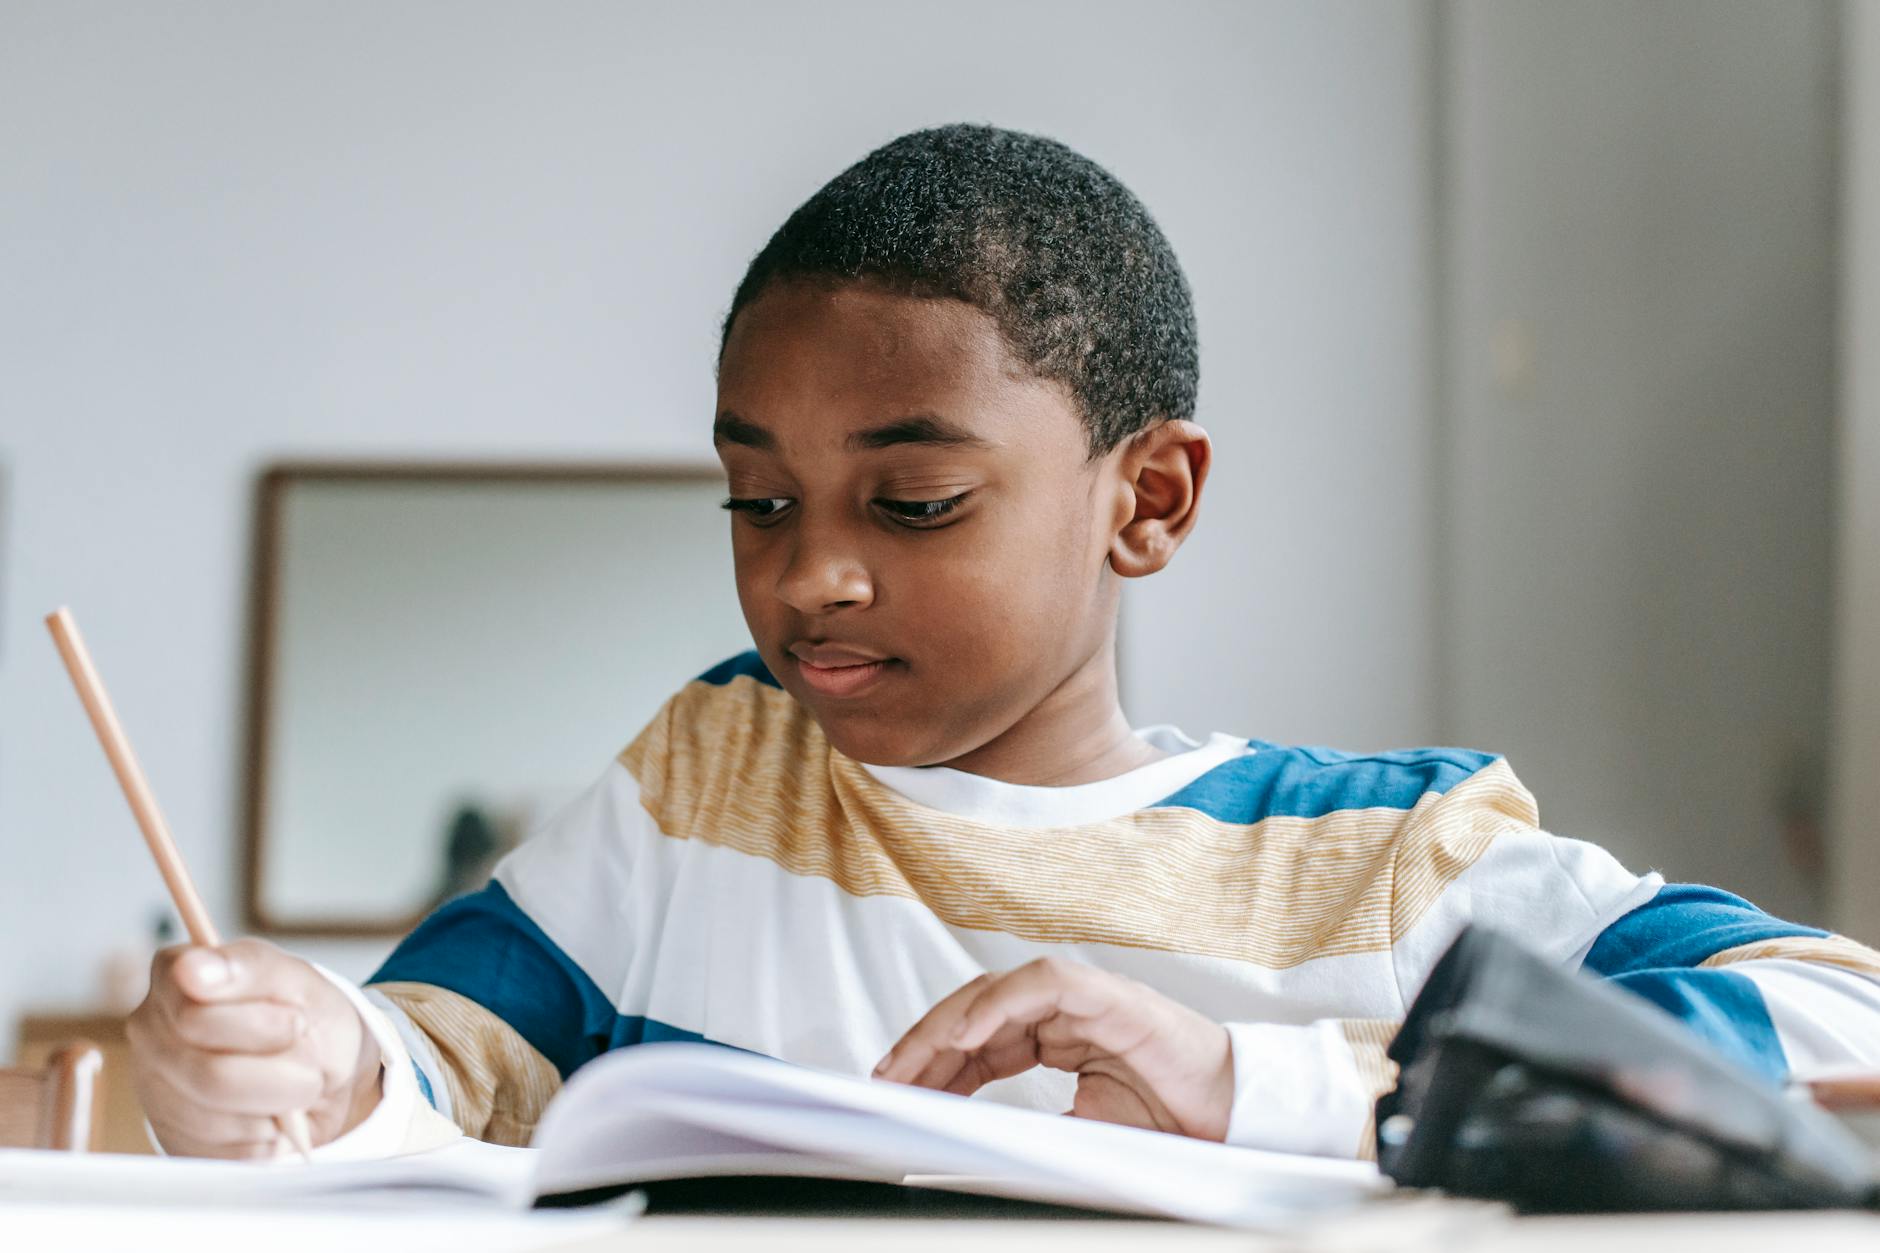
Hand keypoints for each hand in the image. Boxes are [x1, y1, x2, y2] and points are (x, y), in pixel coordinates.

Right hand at [126, 939, 381, 1157]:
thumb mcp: (298, 981)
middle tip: (307, 1056)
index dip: (262, 1026)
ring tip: (294, 1082)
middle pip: (210, 1076)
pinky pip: (225, 1153)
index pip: (195, 1018)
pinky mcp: (173, 1139)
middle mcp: (150, 1033)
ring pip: (219, 1120)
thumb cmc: (306, 1015)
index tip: (297, 1021)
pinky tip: (274, 1110)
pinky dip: (268, 1136)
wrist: (323, 1068)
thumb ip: (248, 967)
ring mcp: (154, 1089)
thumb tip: (192, 968)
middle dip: (282, 1071)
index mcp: (174, 977)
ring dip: (279, 1105)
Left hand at [872, 957, 1234, 1140]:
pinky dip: (999, 1005)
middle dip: (927, 1042)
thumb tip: (972, 1155)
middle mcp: (1063, 1011)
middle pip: (977, 1010)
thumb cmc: (1167, 1124)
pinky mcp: (1108, 995)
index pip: (979, 1039)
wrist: (1232, 1119)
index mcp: (1055, 1037)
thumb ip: (1031, 1133)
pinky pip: (1041, 985)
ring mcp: (1085, 998)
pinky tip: (966, 1037)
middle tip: (886, 1078)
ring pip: (997, 991)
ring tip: (911, 1062)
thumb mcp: (1081, 1136)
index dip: (935, 1060)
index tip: (897, 1088)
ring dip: (949, 1025)